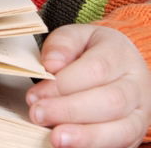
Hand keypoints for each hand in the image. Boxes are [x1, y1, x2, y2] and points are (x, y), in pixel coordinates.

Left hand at [26, 24, 150, 147]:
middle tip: (37, 115)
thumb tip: (51, 64)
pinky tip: (72, 147)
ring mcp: (140, 113)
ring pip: (121, 129)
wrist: (120, 67)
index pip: (96, 70)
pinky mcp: (135, 134)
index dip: (64, 84)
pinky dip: (95, 147)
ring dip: (86, 137)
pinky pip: (121, 145)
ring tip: (56, 139)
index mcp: (121, 54)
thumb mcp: (76, 37)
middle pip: (110, 102)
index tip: (34, 94)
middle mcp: (137, 85)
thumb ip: (62, 45)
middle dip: (70, 111)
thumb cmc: (91, 51)